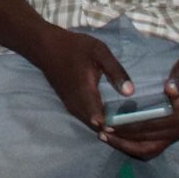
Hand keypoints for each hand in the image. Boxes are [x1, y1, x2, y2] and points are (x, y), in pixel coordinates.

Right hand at [18, 22, 136, 135]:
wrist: (46, 47)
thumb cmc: (75, 47)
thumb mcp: (100, 52)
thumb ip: (115, 72)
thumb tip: (130, 93)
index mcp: (85, 92)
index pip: (100, 120)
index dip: (115, 127)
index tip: (131, 125)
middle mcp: (76, 104)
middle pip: (96, 126)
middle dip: (113, 130)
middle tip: (132, 127)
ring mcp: (71, 105)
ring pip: (90, 124)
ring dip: (105, 126)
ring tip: (124, 123)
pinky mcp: (69, 104)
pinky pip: (85, 118)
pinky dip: (97, 121)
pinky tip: (110, 117)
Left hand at [101, 52, 178, 159]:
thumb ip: (178, 81)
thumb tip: (171, 89)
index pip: (149, 127)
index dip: (129, 128)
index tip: (110, 124)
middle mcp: (177, 131)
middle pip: (146, 143)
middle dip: (122, 139)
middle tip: (102, 132)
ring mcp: (174, 134)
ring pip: (146, 149)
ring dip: (126, 146)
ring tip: (105, 137)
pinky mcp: (169, 134)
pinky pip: (150, 146)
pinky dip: (133, 145)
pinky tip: (118, 138)